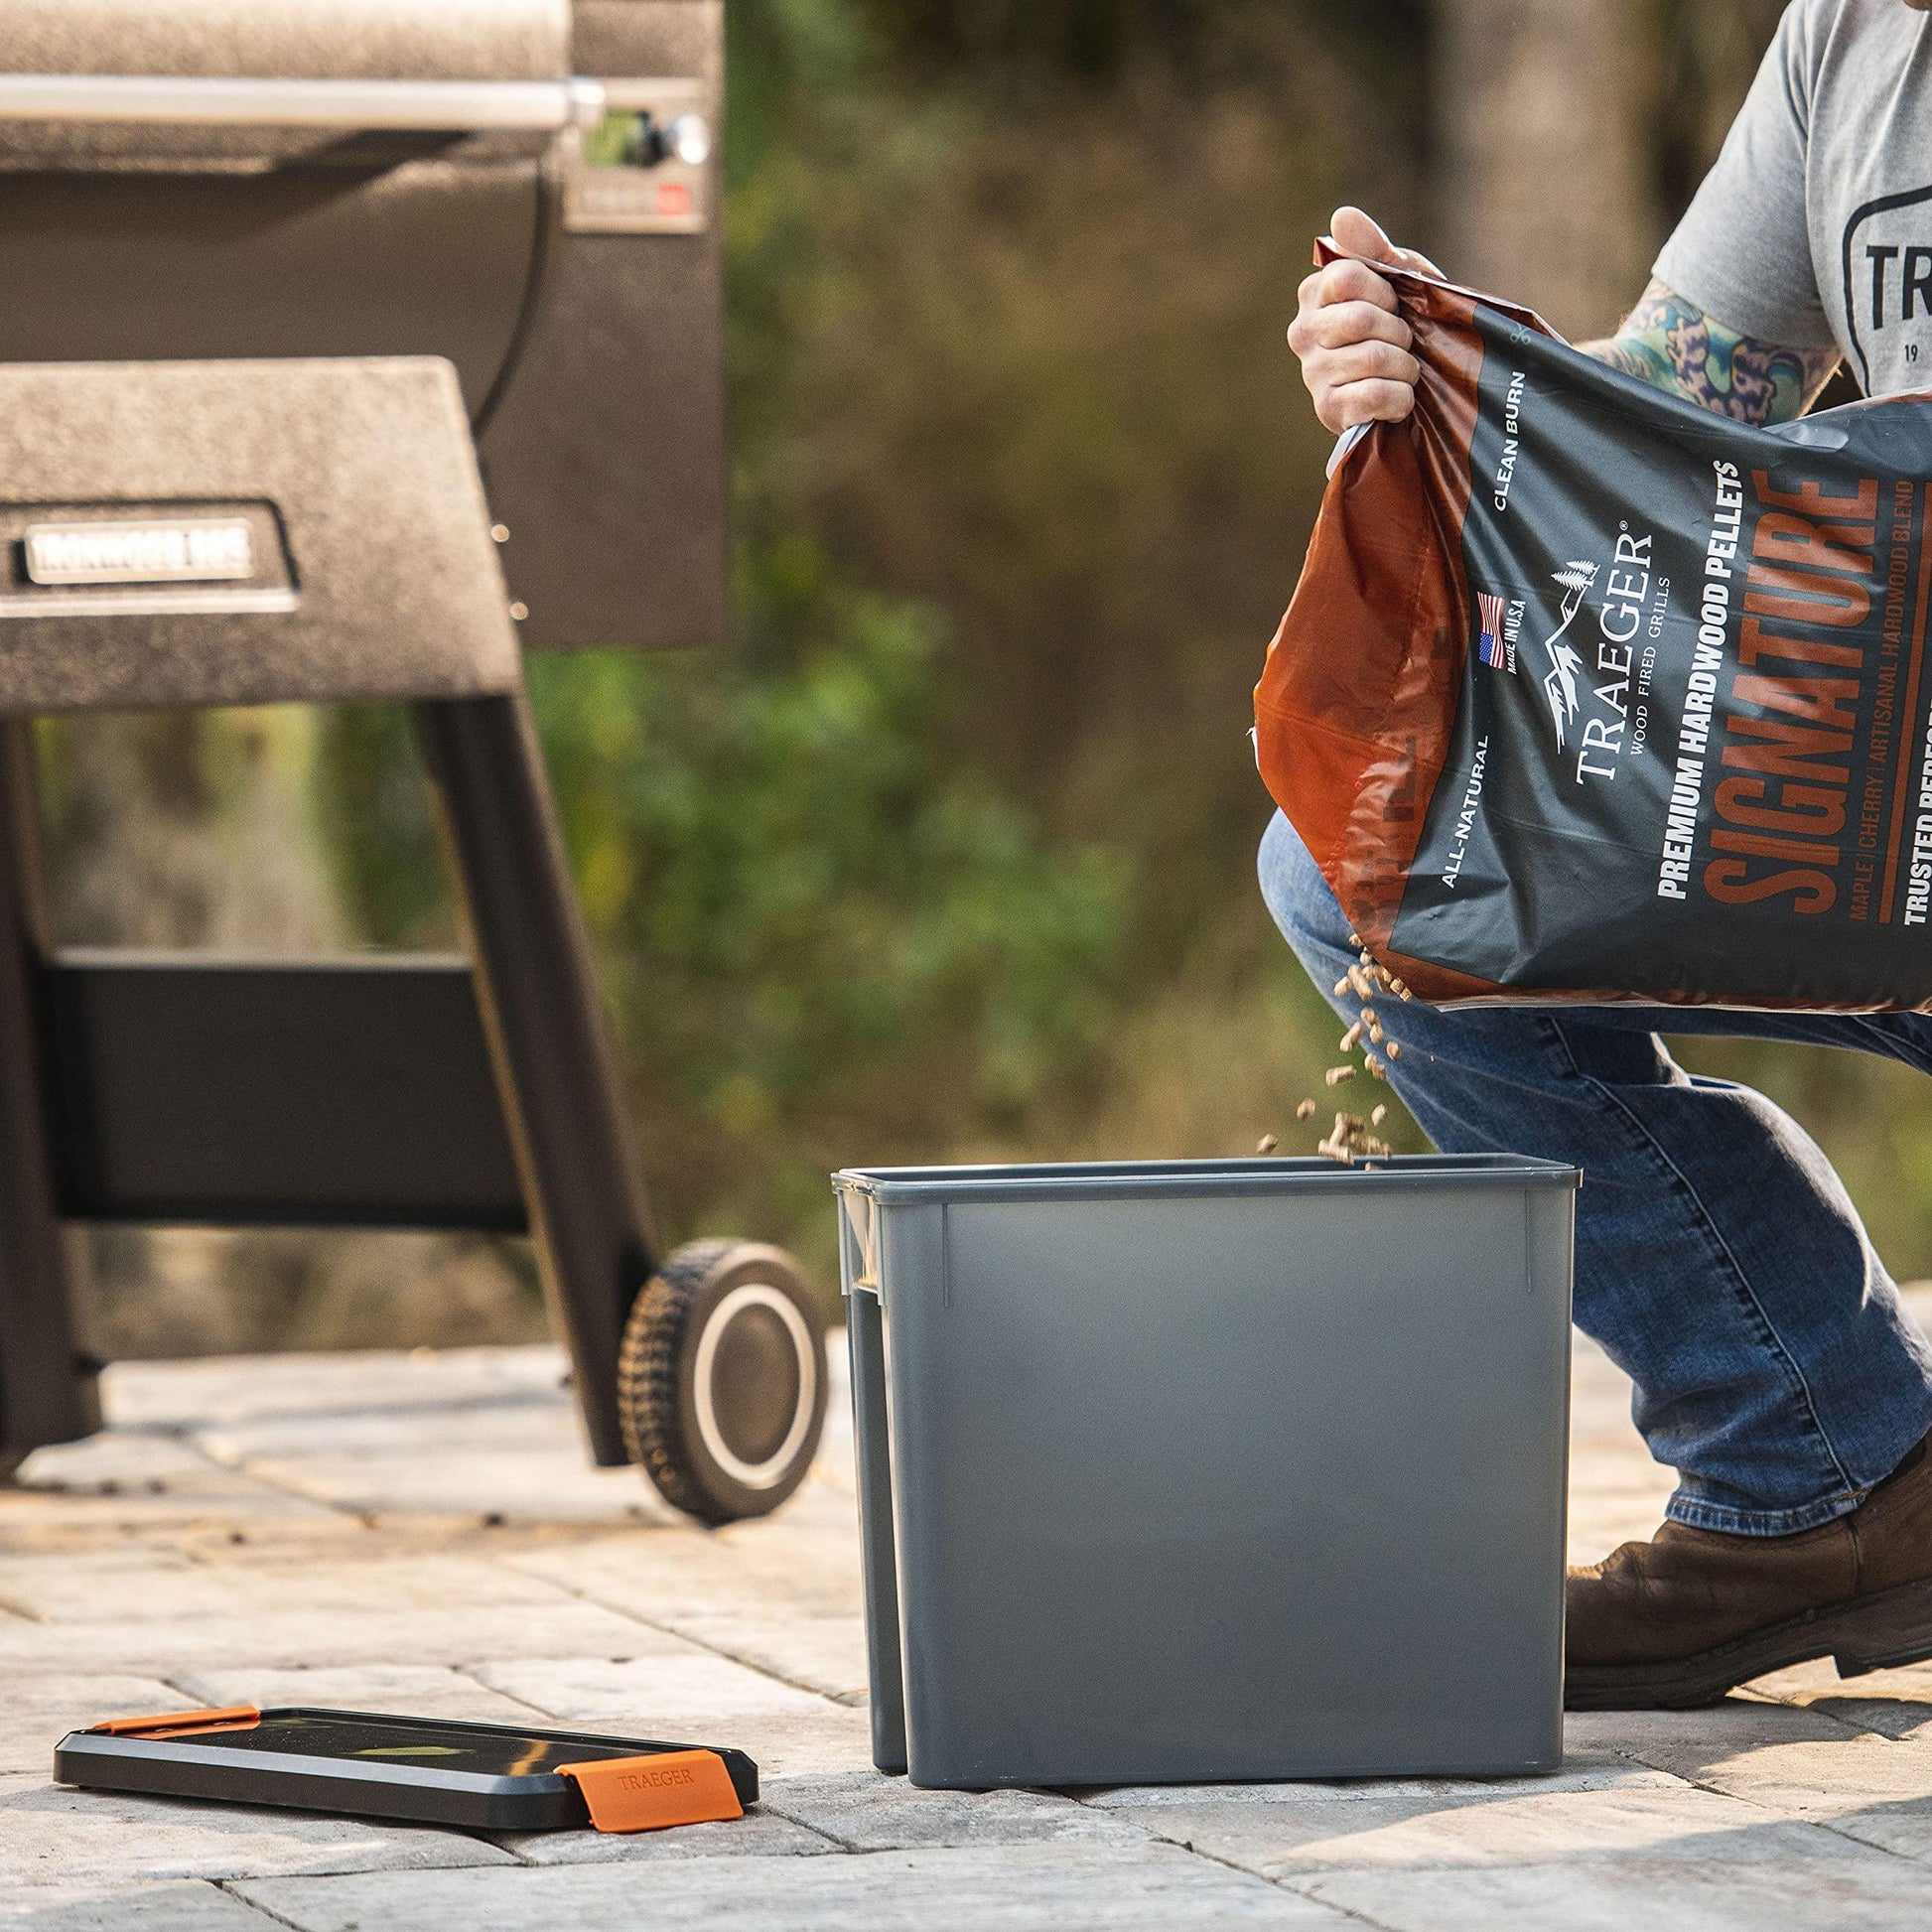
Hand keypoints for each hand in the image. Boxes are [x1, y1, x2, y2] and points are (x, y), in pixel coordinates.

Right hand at [1288, 206, 1440, 435]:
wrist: (1421, 387)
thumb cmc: (1408, 325)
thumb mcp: (1401, 280)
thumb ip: (1374, 250)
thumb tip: (1342, 216)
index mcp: (1315, 293)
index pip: (1346, 277)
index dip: (1384, 291)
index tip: (1394, 305)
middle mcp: (1303, 332)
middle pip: (1359, 319)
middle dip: (1399, 332)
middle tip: (1404, 343)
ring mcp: (1312, 374)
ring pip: (1373, 358)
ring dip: (1406, 367)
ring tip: (1406, 372)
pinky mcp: (1327, 411)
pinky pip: (1373, 395)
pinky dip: (1400, 397)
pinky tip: (1400, 399)